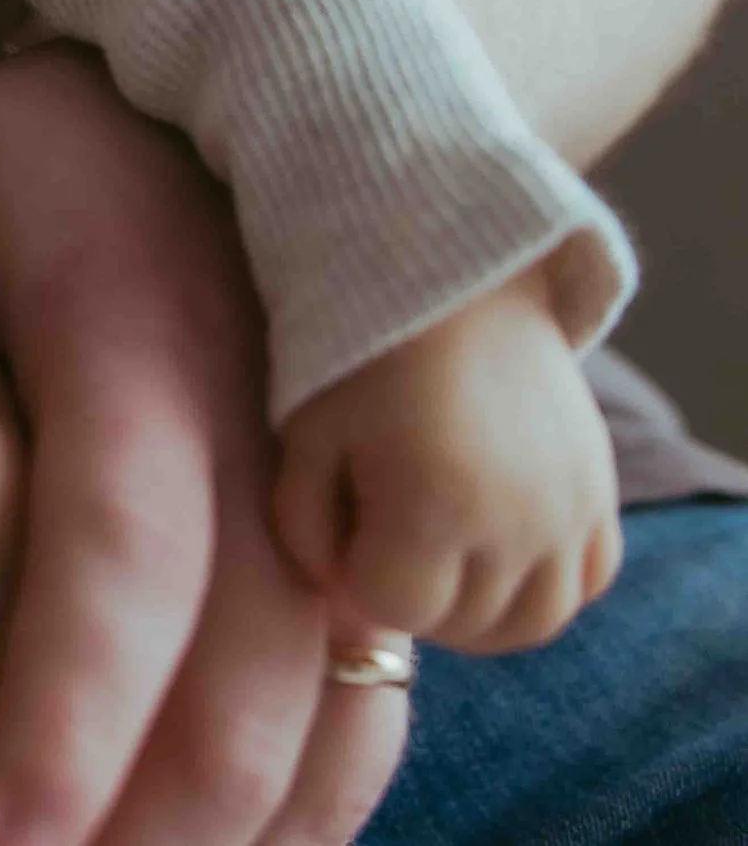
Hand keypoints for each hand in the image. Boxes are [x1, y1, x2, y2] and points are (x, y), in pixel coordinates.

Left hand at [0, 42, 406, 845]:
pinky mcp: (347, 516)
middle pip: (246, 658)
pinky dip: (297, 794)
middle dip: (157, 818)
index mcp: (139, 332)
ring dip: (231, 824)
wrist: (217, 109)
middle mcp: (263, 417)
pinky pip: (352, 683)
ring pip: (318, 693)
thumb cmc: (28, 157)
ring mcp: (326, 474)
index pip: (116, 542)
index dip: (67, 702)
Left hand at [276, 267, 620, 652]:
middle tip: (383, 536)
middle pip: (466, 624)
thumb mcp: (304, 438)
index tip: (343, 522)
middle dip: (414, 596)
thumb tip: (344, 597)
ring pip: (534, 622)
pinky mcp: (599, 491)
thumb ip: (306, 532)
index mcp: (436, 502)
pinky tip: (495, 550)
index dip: (356, 576)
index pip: (396, 606)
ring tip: (436, 558)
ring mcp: (570, 510)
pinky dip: (543, 585)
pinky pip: (585, 582)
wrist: (446, 279)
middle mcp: (518, 519)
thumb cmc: (355, 356)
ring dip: (480, 612)